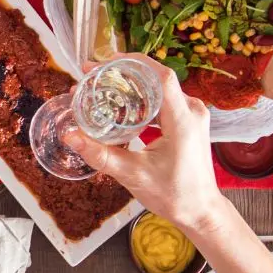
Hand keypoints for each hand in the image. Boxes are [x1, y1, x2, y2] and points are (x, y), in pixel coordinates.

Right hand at [62, 60, 228, 232]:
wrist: (201, 211)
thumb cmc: (175, 195)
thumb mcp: (133, 175)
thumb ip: (101, 154)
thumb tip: (71, 135)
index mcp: (183, 121)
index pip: (161, 77)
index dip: (133, 62)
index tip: (104, 61)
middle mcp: (191, 111)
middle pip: (155, 78)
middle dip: (122, 72)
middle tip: (91, 75)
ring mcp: (191, 115)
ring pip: (157, 87)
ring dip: (129, 84)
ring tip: (100, 87)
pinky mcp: (187, 121)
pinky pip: (161, 99)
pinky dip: (139, 97)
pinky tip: (119, 103)